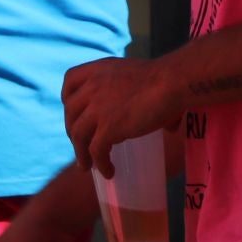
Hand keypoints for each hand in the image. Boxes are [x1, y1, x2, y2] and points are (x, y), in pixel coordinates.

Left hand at [63, 56, 178, 175]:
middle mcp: (92, 87)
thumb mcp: (141, 79)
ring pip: (78, 134)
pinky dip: (100, 163)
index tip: (75, 112)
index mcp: (98, 70)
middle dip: (73, 131)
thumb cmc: (169, 80)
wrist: (172, 82)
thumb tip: (171, 124)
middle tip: (82, 145)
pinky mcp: (108, 127)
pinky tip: (108, 171)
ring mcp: (97, 108)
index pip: (70, 81)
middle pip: (70, 112)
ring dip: (81, 153)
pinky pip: (95, 150)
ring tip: (87, 166)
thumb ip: (144, 97)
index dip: (68, 99)